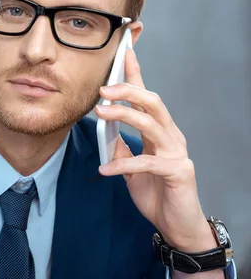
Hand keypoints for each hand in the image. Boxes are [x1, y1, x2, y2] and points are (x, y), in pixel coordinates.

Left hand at [95, 49, 217, 252]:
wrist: (176, 225)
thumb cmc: (155, 193)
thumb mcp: (131, 167)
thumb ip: (120, 146)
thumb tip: (103, 127)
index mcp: (159, 132)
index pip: (146, 97)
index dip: (136, 75)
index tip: (125, 53)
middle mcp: (171, 136)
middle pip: (152, 102)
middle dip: (127, 90)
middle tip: (102, 89)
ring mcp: (177, 152)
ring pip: (151, 123)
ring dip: (123, 115)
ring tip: (99, 112)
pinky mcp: (178, 171)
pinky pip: (146, 163)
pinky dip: (122, 165)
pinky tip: (104, 171)